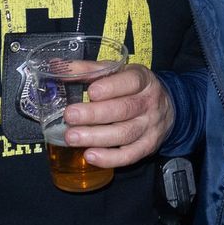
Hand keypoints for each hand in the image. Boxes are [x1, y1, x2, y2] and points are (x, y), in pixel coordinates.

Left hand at [60, 64, 174, 169]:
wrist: (167, 108)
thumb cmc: (133, 88)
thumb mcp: (117, 72)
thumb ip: (88, 70)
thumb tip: (55, 66)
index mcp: (142, 80)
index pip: (131, 82)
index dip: (112, 87)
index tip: (91, 92)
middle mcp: (149, 103)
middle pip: (124, 109)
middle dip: (95, 114)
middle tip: (70, 116)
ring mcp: (150, 126)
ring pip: (125, 133)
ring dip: (97, 137)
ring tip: (72, 137)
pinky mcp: (148, 146)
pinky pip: (130, 155)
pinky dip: (110, 158)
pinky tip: (90, 155)